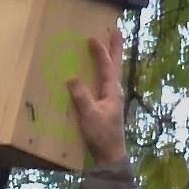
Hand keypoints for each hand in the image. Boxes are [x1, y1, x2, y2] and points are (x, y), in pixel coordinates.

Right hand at [66, 28, 128, 165]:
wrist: (110, 156)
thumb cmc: (101, 135)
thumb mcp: (89, 114)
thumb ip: (81, 95)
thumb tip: (72, 76)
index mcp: (113, 91)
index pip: (107, 66)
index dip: (100, 51)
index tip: (92, 37)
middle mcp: (115, 92)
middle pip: (116, 65)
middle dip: (115, 48)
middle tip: (116, 31)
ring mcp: (113, 100)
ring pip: (113, 73)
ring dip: (111, 59)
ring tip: (109, 48)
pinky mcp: (108, 108)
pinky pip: (107, 83)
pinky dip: (104, 73)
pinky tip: (99, 75)